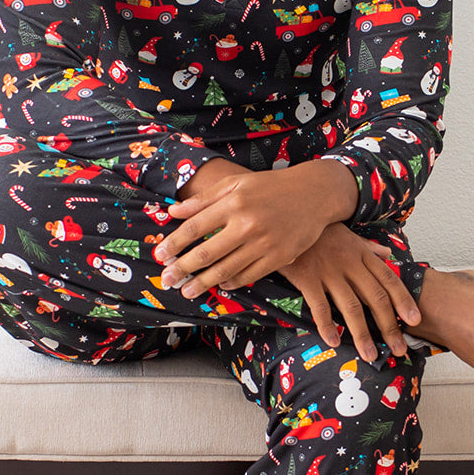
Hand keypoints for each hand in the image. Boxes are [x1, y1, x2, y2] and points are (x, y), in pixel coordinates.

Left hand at [155, 164, 339, 297]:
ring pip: (225, 270)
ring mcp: (264, 243)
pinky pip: (249, 276)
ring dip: (202, 283)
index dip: (174, 244)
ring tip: (187, 290)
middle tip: (166, 280)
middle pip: (206, 253)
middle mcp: (247, 223)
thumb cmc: (270, 187)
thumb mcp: (236, 184)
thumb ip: (204, 199)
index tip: (159, 255)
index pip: (194, 227)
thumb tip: (173, 212)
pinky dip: (232, 283)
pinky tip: (220, 285)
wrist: (314, 194)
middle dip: (182, 269)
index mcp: (233, 202)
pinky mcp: (280, 257)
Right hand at [276, 223, 421, 362]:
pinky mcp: (307, 278)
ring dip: (362, 334)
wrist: (287, 217)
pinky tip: (334, 341)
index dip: (403, 301)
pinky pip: (319, 305)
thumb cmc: (318, 229)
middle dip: (389, 326)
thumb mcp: (348, 234)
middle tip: (398, 349)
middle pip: (375, 298)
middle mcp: (349, 264)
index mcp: (361, 254)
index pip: (388, 280)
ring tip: (370, 355)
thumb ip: (368, 247)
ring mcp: (328, 272)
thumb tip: (387, 254)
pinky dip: (327, 325)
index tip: (415, 321)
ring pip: (351, 307)